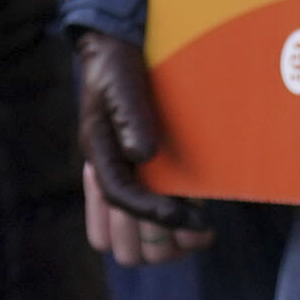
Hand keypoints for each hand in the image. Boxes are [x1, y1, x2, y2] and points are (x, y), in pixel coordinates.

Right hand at [75, 29, 212, 265]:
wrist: (116, 53)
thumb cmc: (118, 68)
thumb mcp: (121, 86)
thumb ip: (130, 118)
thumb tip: (143, 155)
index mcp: (98, 157)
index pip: (121, 200)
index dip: (157, 214)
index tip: (192, 218)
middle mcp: (109, 179)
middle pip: (122, 243)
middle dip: (159, 242)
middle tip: (196, 230)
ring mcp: (124, 184)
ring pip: (134, 246)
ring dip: (166, 246)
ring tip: (200, 233)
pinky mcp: (140, 182)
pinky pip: (146, 230)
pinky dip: (171, 234)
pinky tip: (199, 220)